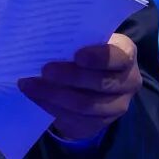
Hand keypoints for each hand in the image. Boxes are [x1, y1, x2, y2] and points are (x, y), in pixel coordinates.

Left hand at [17, 32, 141, 140]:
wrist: (89, 84)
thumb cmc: (85, 51)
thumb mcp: (85, 41)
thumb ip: (75, 39)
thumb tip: (43, 36)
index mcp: (126, 53)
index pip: (120, 57)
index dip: (99, 58)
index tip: (77, 56)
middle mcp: (128, 81)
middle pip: (102, 83)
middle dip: (70, 77)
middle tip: (44, 70)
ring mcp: (117, 105)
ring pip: (86, 105)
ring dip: (55, 94)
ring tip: (30, 84)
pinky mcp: (100, 123)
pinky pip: (75, 119)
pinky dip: (51, 106)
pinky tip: (35, 96)